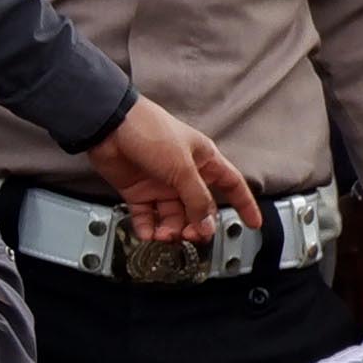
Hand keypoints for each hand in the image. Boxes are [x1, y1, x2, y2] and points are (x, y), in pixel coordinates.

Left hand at [88, 96, 258, 242]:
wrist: (110, 127)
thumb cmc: (150, 132)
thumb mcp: (182, 167)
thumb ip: (197, 198)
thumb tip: (207, 224)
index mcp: (203, 160)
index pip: (231, 184)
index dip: (244, 204)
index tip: (253, 224)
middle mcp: (184, 174)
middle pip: (200, 208)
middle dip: (198, 225)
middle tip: (193, 235)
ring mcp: (161, 184)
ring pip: (174, 216)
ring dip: (172, 230)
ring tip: (166, 235)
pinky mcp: (138, 191)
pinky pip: (148, 217)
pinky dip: (148, 228)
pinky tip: (149, 234)